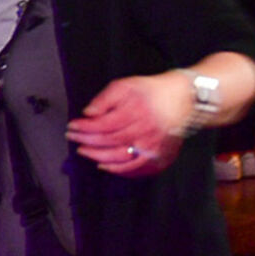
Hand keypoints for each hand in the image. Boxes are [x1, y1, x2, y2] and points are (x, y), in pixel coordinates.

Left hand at [65, 72, 187, 176]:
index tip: (72, 126)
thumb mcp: (126, 86)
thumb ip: (105, 99)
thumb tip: (88, 113)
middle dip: (86, 141)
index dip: (84, 128)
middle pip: (109, 142)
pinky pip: (135, 168)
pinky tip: (104, 165)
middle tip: (73, 138)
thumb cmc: (152, 91)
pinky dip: (118, 170)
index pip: (102, 125)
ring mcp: (153, 146)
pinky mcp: (159, 156)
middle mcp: (145, 131)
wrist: (183, 99)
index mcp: (135, 112)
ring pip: (120, 158)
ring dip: (97, 157)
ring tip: (84, 151)